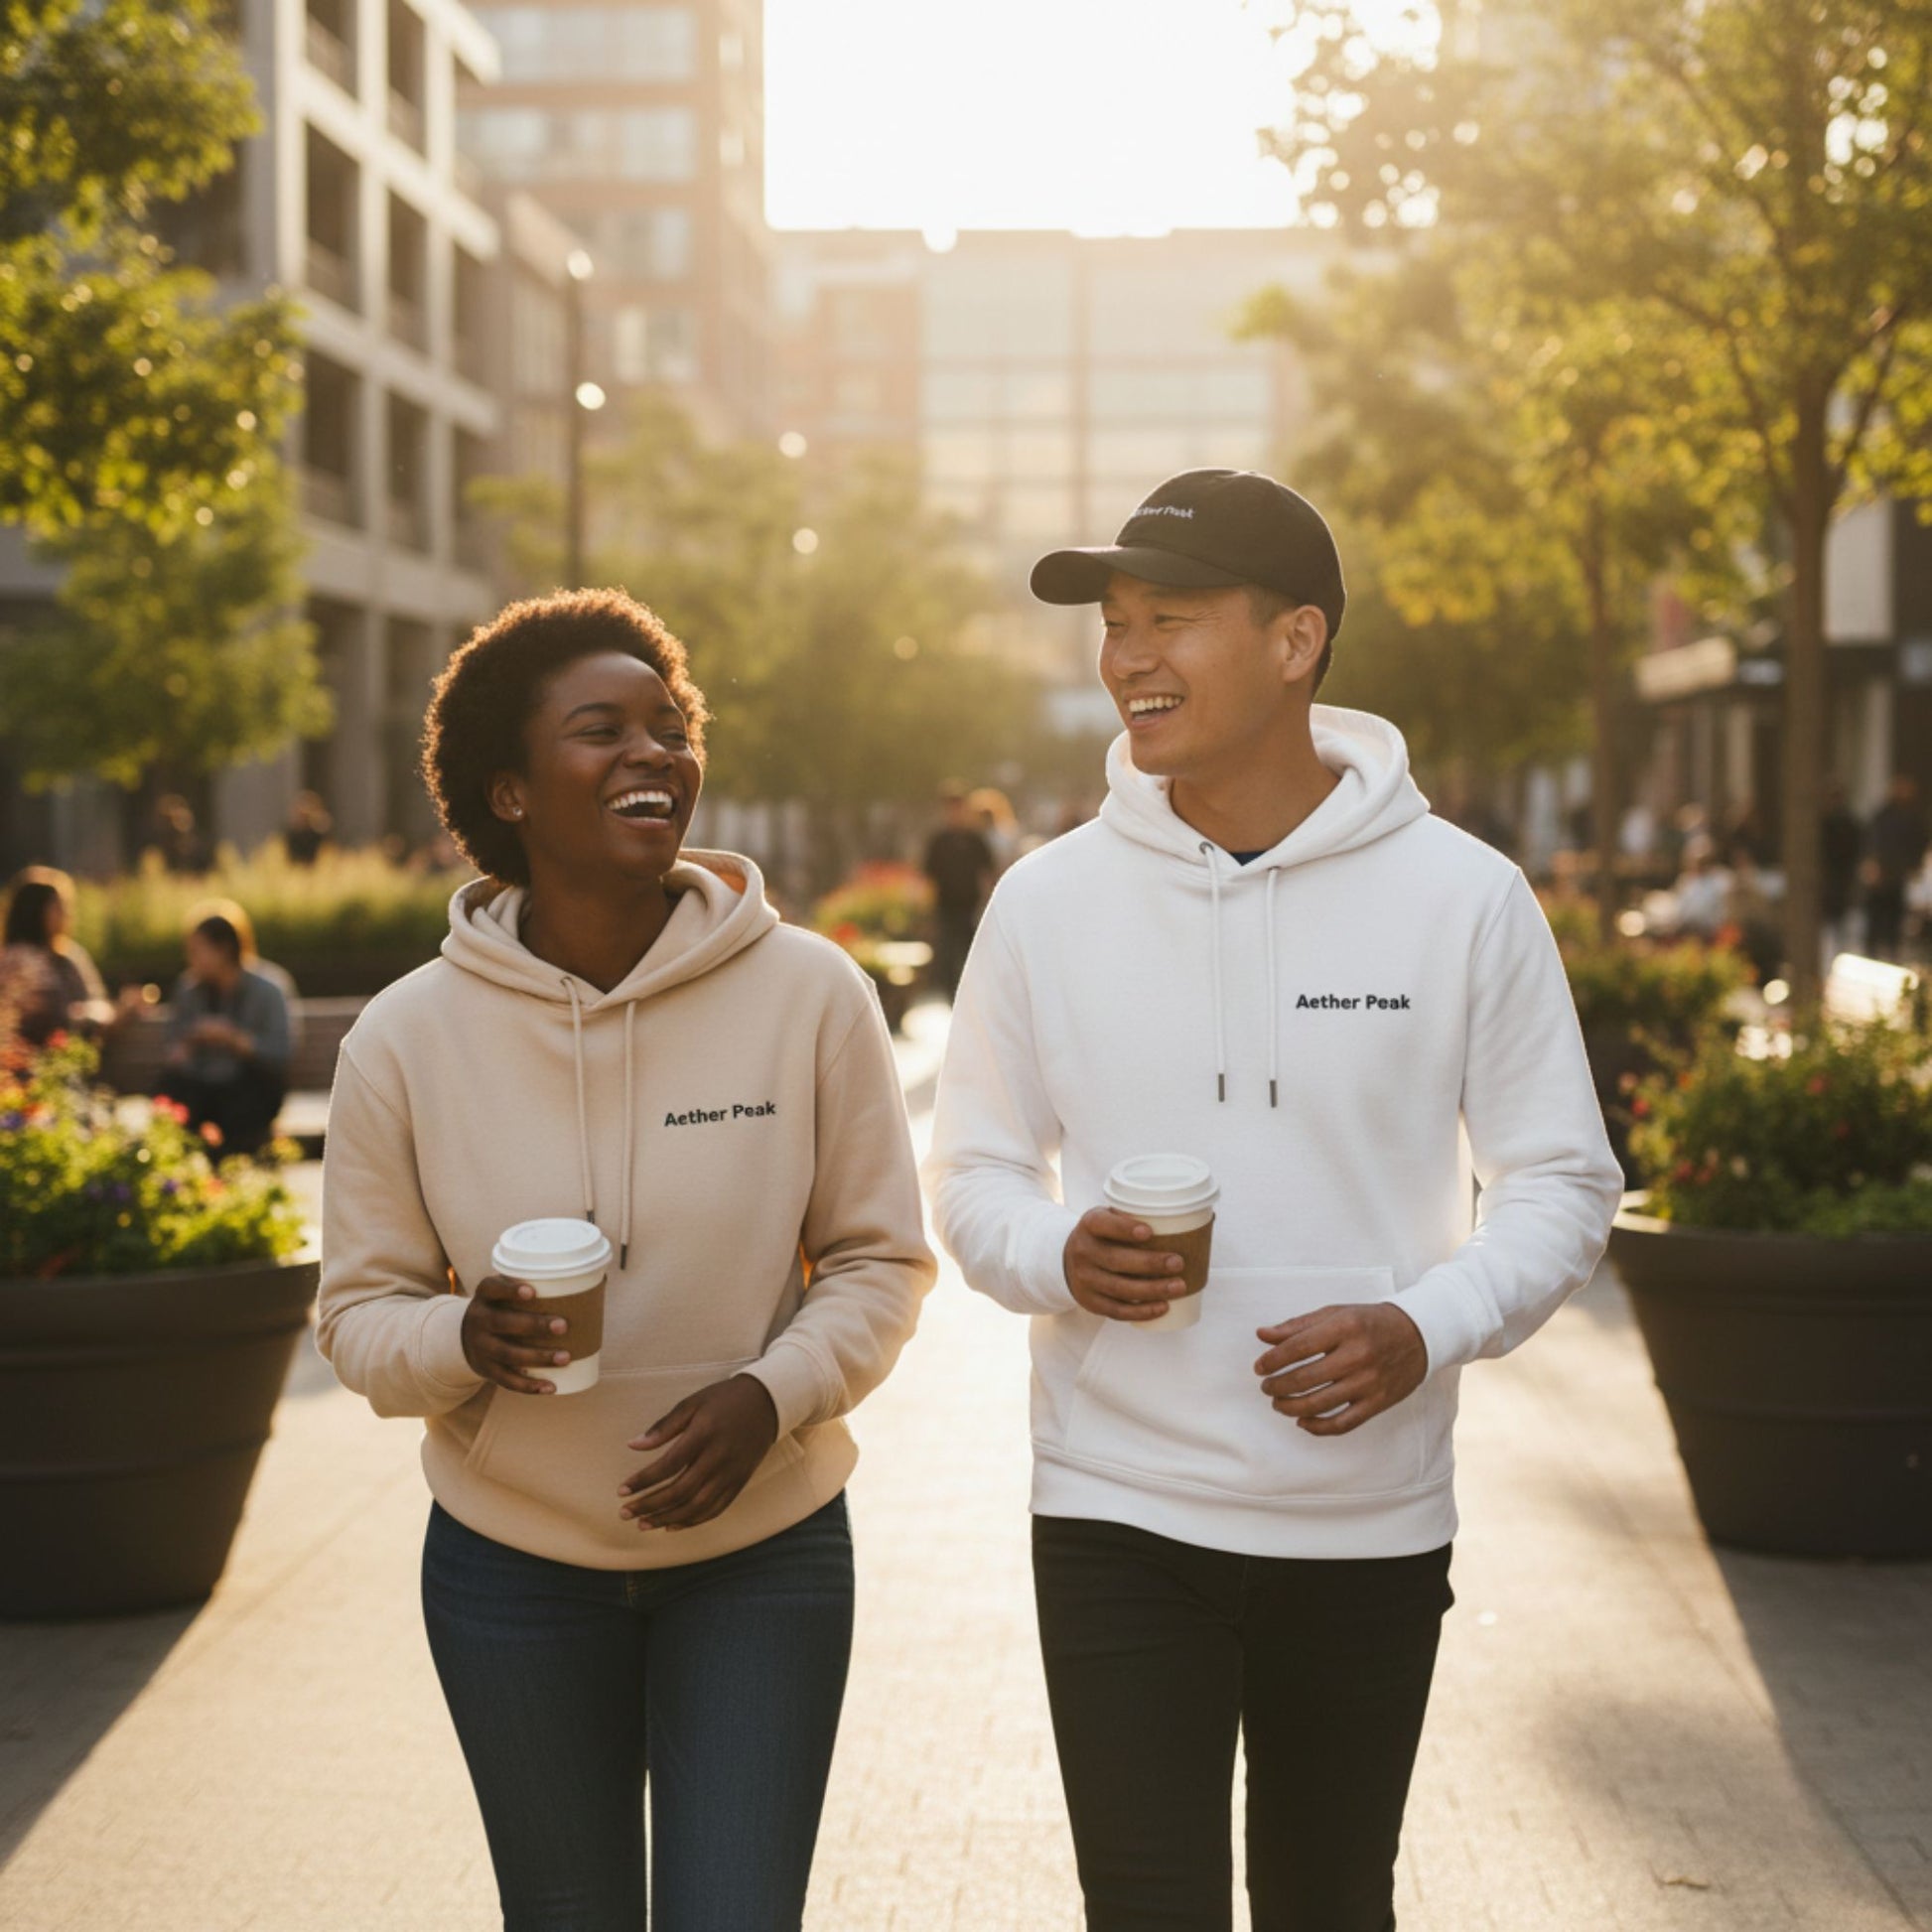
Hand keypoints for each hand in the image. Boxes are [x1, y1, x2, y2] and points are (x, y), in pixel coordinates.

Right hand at [460, 1274, 573, 1393]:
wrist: (465, 1336)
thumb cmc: (502, 1306)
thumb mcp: (506, 1291)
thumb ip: (535, 1283)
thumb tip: (592, 1279)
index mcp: (485, 1295)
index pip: (492, 1288)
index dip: (510, 1290)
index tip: (533, 1292)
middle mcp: (478, 1320)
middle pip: (503, 1322)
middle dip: (534, 1325)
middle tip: (563, 1326)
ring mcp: (480, 1347)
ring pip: (508, 1354)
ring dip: (538, 1357)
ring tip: (565, 1357)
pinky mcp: (486, 1370)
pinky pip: (507, 1380)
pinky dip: (529, 1386)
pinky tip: (551, 1387)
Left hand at [619, 1375, 779, 1530]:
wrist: (768, 1402)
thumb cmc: (724, 1400)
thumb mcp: (693, 1403)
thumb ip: (664, 1426)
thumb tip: (633, 1445)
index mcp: (704, 1434)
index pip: (668, 1465)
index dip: (643, 1481)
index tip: (621, 1491)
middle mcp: (719, 1457)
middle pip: (680, 1491)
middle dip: (649, 1505)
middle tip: (625, 1513)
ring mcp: (731, 1473)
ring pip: (697, 1506)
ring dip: (667, 1519)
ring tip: (643, 1524)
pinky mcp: (740, 1482)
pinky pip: (715, 1509)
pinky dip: (693, 1521)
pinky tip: (672, 1525)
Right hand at [1062, 1206, 1188, 1322]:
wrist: (1070, 1259)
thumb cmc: (1104, 1235)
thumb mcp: (1109, 1217)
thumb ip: (1132, 1216)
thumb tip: (1180, 1217)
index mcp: (1090, 1225)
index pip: (1103, 1225)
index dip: (1124, 1229)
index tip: (1149, 1232)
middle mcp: (1083, 1251)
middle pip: (1116, 1260)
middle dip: (1149, 1263)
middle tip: (1178, 1263)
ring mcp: (1084, 1279)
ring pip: (1119, 1288)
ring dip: (1152, 1290)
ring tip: (1179, 1286)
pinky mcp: (1090, 1302)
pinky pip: (1117, 1310)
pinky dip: (1141, 1311)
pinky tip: (1163, 1307)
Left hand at [1253, 1302, 1426, 1435]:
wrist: (1419, 1335)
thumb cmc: (1369, 1322)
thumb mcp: (1335, 1313)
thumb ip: (1297, 1325)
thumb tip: (1262, 1335)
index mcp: (1344, 1327)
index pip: (1297, 1347)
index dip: (1272, 1361)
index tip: (1260, 1368)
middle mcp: (1358, 1355)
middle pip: (1305, 1379)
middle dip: (1277, 1386)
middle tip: (1266, 1387)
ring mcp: (1369, 1382)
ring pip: (1320, 1404)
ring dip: (1291, 1407)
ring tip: (1278, 1403)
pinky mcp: (1378, 1402)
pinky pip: (1343, 1423)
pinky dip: (1318, 1427)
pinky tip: (1302, 1422)